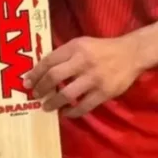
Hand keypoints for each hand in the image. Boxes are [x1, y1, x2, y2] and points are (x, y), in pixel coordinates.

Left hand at [23, 35, 142, 117]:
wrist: (131, 54)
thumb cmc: (102, 49)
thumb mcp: (81, 44)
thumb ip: (64, 54)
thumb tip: (42, 70)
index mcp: (75, 47)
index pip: (49, 60)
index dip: (35, 73)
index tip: (26, 82)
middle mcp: (83, 61)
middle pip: (54, 77)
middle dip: (41, 88)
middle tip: (35, 95)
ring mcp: (94, 78)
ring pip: (67, 94)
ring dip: (53, 103)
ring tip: (46, 107)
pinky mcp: (104, 92)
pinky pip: (83, 106)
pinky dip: (72, 112)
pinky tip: (65, 114)